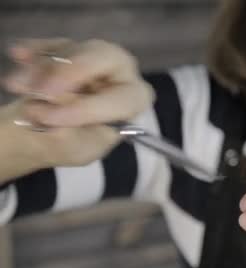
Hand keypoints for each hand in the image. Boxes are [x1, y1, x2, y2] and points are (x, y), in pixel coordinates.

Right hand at [1, 38, 154, 166]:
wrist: (46, 131)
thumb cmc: (71, 143)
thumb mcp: (74, 148)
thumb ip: (69, 128)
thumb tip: (51, 101)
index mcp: (133, 104)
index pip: (124, 100)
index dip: (88, 108)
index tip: (50, 119)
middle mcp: (121, 75)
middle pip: (109, 57)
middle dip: (72, 72)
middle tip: (41, 89)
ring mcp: (96, 58)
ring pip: (74, 50)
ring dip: (43, 68)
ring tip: (16, 87)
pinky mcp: (69, 49)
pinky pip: (53, 44)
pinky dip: (35, 50)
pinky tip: (18, 56)